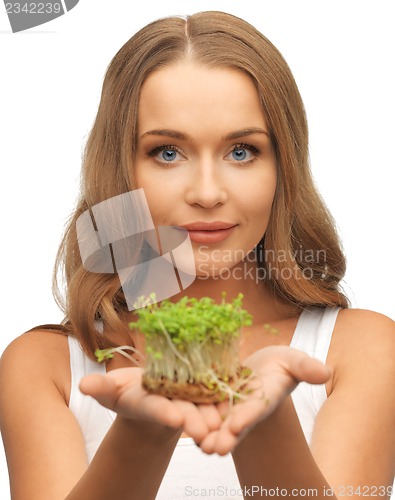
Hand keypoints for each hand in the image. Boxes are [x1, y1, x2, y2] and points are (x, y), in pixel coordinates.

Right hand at [79, 367, 222, 442]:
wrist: (152, 394)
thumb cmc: (129, 390)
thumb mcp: (113, 387)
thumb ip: (101, 387)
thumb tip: (83, 385)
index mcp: (147, 404)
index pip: (156, 409)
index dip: (164, 413)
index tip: (174, 418)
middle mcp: (169, 406)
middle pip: (182, 412)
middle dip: (193, 421)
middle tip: (206, 430)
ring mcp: (186, 402)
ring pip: (201, 409)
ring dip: (212, 416)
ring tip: (221, 422)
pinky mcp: (201, 394)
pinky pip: (213, 395)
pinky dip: (222, 399)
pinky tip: (233, 398)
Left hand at [196, 346, 330, 454]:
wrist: (255, 368)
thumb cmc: (278, 365)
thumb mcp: (291, 361)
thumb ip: (304, 367)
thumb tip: (325, 371)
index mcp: (261, 401)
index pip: (255, 411)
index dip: (247, 417)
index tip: (238, 425)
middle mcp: (241, 410)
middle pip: (232, 426)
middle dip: (224, 437)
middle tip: (213, 447)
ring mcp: (223, 408)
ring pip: (212, 424)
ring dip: (205, 433)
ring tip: (196, 441)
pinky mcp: (207, 399)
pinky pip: (197, 408)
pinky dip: (189, 415)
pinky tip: (177, 419)